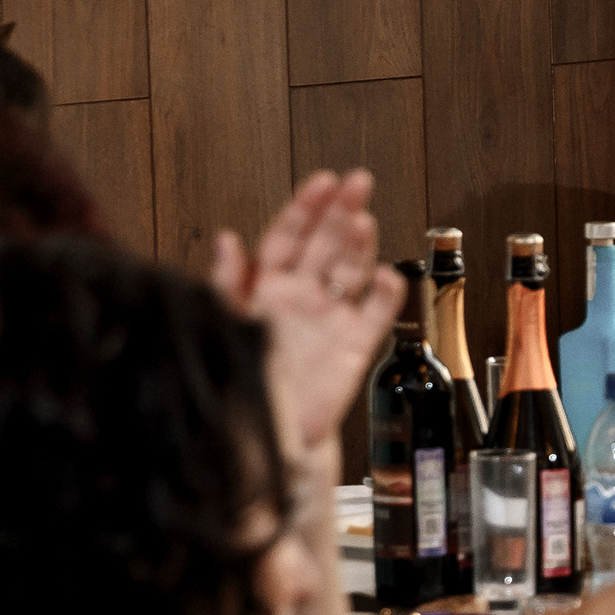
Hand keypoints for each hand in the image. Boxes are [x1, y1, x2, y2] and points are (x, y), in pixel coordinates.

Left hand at [213, 169, 401, 455]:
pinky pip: (376, 315)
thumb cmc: (248, 380)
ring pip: (351, 271)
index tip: (321, 184)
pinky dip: (387, 296)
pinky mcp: (355, 344)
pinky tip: (388, 275)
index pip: (288, 238)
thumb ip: (228, 283)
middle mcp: (304, 297)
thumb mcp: (226, 325)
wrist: (272, 431)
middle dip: (341, 211)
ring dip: (360, 244)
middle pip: (326, 244)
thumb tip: (227, 239)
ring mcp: (332, 318)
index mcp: (270, 289)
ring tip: (364, 220)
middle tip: (358, 182)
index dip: (304, 209)